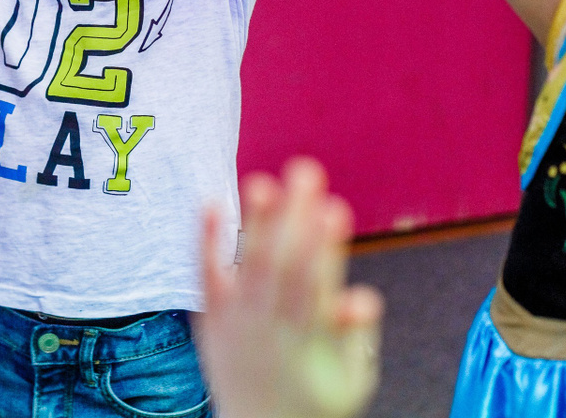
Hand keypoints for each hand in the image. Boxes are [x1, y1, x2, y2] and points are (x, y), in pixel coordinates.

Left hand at [196, 159, 382, 417]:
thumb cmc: (314, 405)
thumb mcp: (352, 381)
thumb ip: (357, 337)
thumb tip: (360, 297)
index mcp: (309, 342)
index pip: (317, 287)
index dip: (325, 247)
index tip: (334, 207)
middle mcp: (270, 329)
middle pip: (282, 265)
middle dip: (295, 217)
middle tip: (306, 170)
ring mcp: (237, 324)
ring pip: (246, 267)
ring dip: (255, 222)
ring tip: (261, 180)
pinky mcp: (212, 321)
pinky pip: (205, 278)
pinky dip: (207, 242)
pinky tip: (210, 203)